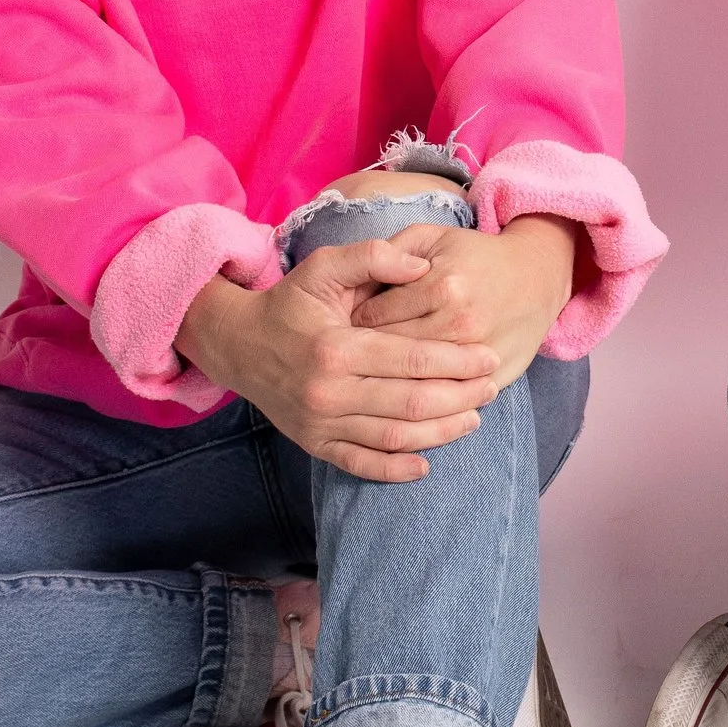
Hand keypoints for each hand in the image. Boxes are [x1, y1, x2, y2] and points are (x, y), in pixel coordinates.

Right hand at [179, 236, 498, 480]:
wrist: (237, 345)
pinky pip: (360, 464)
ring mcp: (320, 423)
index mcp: (336, 347)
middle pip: (410, 402)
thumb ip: (373, 257)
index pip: (412, 358)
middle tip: (491, 387)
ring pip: (393, 437)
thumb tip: (423, 266)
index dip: (457, 360)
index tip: (488, 357)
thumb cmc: (289, 302)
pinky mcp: (314, 444)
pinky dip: (394, 469)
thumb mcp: (323, 266)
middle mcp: (328, 391)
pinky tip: (425, 464)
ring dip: (440, 432)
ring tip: (473, 418)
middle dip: (459, 397)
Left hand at [355, 216, 576, 388]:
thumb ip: (387, 251)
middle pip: (390, 354)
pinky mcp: (493, 378)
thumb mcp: (430, 236)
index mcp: (441, 286)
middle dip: (364, 357)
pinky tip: (407, 392)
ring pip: (415, 382)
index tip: (344, 326)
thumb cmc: (474, 256)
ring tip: (374, 374)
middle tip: (352, 355)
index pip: (373, 317)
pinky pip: (447, 400)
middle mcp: (460, 322)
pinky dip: (424, 401)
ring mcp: (478, 355)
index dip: (351, 324)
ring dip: (389, 383)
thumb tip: (351, 287)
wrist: (537, 278)